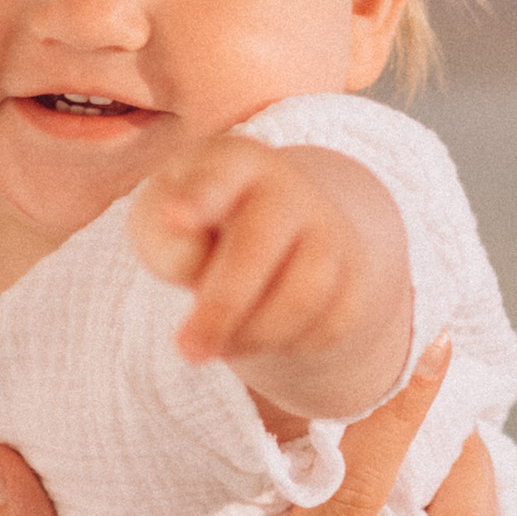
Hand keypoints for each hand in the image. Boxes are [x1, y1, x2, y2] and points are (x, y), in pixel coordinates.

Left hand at [130, 138, 412, 425]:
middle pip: (259, 244)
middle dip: (222, 305)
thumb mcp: (162, 222)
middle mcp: (290, 189)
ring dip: (254, 334)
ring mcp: (329, 231)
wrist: (274, 238)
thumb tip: (192, 264)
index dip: (199, 197)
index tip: (174, 217)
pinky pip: (330, 324)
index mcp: (235, 163)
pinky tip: (260, 335)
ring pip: (302, 294)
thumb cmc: (199, 228)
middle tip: (187, 351)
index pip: (220, 175)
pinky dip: (289, 345)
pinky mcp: (354, 276)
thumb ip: (163, 239)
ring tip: (219, 346)